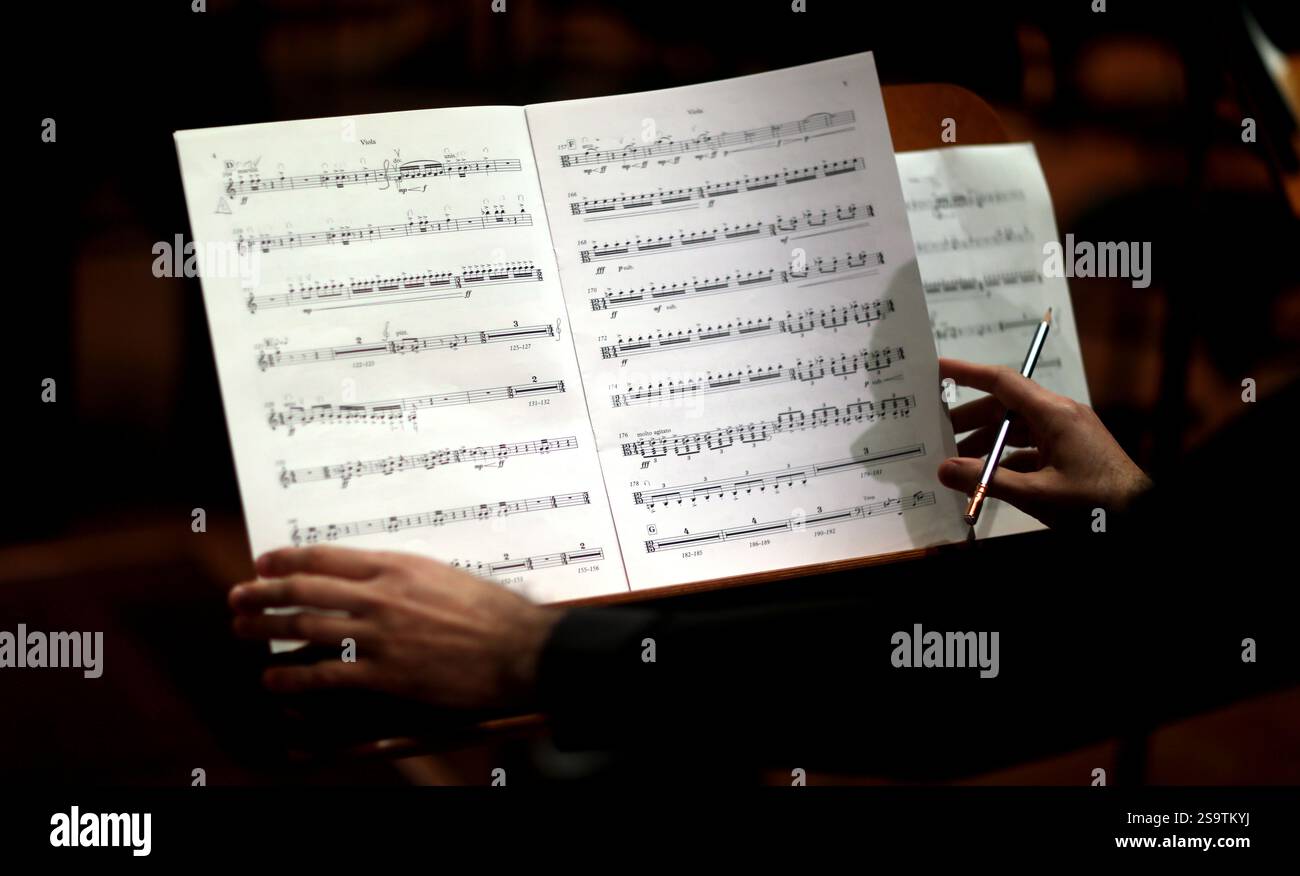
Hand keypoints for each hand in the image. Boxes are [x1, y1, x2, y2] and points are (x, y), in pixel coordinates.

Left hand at [228, 546, 561, 710]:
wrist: (518, 647)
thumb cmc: (492, 610)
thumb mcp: (445, 575)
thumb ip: (406, 573)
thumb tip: (376, 574)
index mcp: (396, 565)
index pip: (326, 556)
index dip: (287, 559)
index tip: (263, 561)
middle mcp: (381, 595)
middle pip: (305, 589)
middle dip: (263, 592)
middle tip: (237, 596)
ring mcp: (380, 635)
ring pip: (306, 628)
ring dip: (267, 629)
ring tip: (242, 630)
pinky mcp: (386, 673)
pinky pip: (327, 674)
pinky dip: (294, 677)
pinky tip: (274, 678)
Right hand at [937, 358, 1151, 528]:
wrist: (1141, 516)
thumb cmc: (1098, 504)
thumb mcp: (1037, 494)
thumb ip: (987, 481)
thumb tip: (944, 470)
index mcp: (1056, 414)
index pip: (1003, 382)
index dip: (967, 373)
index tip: (938, 368)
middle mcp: (1061, 415)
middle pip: (1005, 407)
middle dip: (969, 420)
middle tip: (937, 434)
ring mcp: (1067, 433)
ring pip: (1015, 428)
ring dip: (986, 443)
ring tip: (957, 463)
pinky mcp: (1071, 452)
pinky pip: (1029, 447)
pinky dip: (1005, 459)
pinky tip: (988, 478)